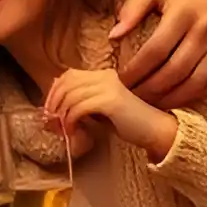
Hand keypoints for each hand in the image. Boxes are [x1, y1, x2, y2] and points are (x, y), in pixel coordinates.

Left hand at [44, 68, 176, 157]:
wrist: (157, 131)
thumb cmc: (129, 123)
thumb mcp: (101, 110)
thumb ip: (82, 104)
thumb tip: (53, 109)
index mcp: (103, 75)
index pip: (68, 75)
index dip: (54, 91)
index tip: (49, 110)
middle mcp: (105, 76)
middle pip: (66, 83)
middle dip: (54, 103)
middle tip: (51, 121)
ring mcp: (108, 87)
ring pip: (71, 95)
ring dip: (62, 115)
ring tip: (64, 130)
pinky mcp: (111, 101)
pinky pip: (80, 107)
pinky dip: (71, 120)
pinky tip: (73, 131)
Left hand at [112, 0, 206, 106]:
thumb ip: (132, 8)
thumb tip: (114, 36)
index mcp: (183, 12)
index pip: (155, 51)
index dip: (136, 70)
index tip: (121, 81)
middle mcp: (206, 29)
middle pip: (174, 71)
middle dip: (149, 89)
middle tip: (132, 97)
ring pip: (195, 83)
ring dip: (170, 98)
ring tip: (150, 104)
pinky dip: (195, 96)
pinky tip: (176, 100)